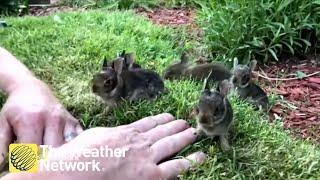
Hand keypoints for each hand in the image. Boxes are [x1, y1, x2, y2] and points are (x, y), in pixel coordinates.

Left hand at [0, 78, 82, 168]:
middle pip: (51, 152)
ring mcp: (65, 120)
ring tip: (47, 155)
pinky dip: (71, 148)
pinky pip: (77, 141)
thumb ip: (2, 146)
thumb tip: (2, 167)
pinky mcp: (74, 122)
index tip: (22, 162)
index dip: (26, 161)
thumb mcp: (3, 124)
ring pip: (65, 148)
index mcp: (32, 121)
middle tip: (35, 160)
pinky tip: (62, 150)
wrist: (32, 89)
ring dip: (57, 155)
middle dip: (42, 159)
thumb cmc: (15, 110)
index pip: (32, 152)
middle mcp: (52, 120)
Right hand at [7, 113, 205, 179]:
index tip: (169, 116)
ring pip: (171, 144)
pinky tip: (201, 157)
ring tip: (194, 132)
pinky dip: (190, 162)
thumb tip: (114, 135)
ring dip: (184, 137)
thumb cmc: (79, 156)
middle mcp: (139, 142)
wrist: (75, 171)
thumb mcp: (95, 137)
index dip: (161, 119)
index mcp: (125, 132)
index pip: (148, 123)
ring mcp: (147, 158)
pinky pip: (176, 167)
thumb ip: (110, 135)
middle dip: (176, 126)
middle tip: (187, 122)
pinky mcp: (151, 175)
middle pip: (163, 131)